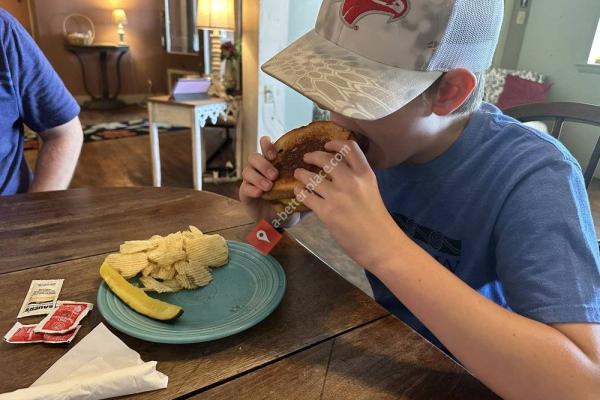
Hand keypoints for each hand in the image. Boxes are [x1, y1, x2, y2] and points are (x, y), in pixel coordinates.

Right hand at [239, 136, 297, 224]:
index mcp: (271, 162)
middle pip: (253, 157)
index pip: (265, 145)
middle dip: (264, 164)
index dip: (267, 145)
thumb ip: (304, 180)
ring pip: (247, 171)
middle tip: (275, 175)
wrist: (277, 218)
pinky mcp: (245, 192)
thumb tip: (321, 174)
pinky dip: (252, 189)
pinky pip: (244, 187)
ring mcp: (250, 180)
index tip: (275, 154)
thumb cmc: (288, 199)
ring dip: (258, 177)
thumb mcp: (297, 187)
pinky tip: (260, 193)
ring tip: (269, 186)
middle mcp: (258, 168)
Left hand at [293, 140, 402, 268]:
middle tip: (307, 158)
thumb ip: (357, 179)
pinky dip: (299, 191)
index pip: (349, 148)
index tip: (327, 145)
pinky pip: (306, 195)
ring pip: (311, 177)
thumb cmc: (378, 221)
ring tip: (298, 174)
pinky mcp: (327, 212)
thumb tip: (337, 172)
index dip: (335, 143)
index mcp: (365, 174)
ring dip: (301, 174)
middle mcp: (351, 181)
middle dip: (313, 156)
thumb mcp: (371, 191)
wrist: (381, 244)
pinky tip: (299, 191)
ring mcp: (337, 196)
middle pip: (326, 159)